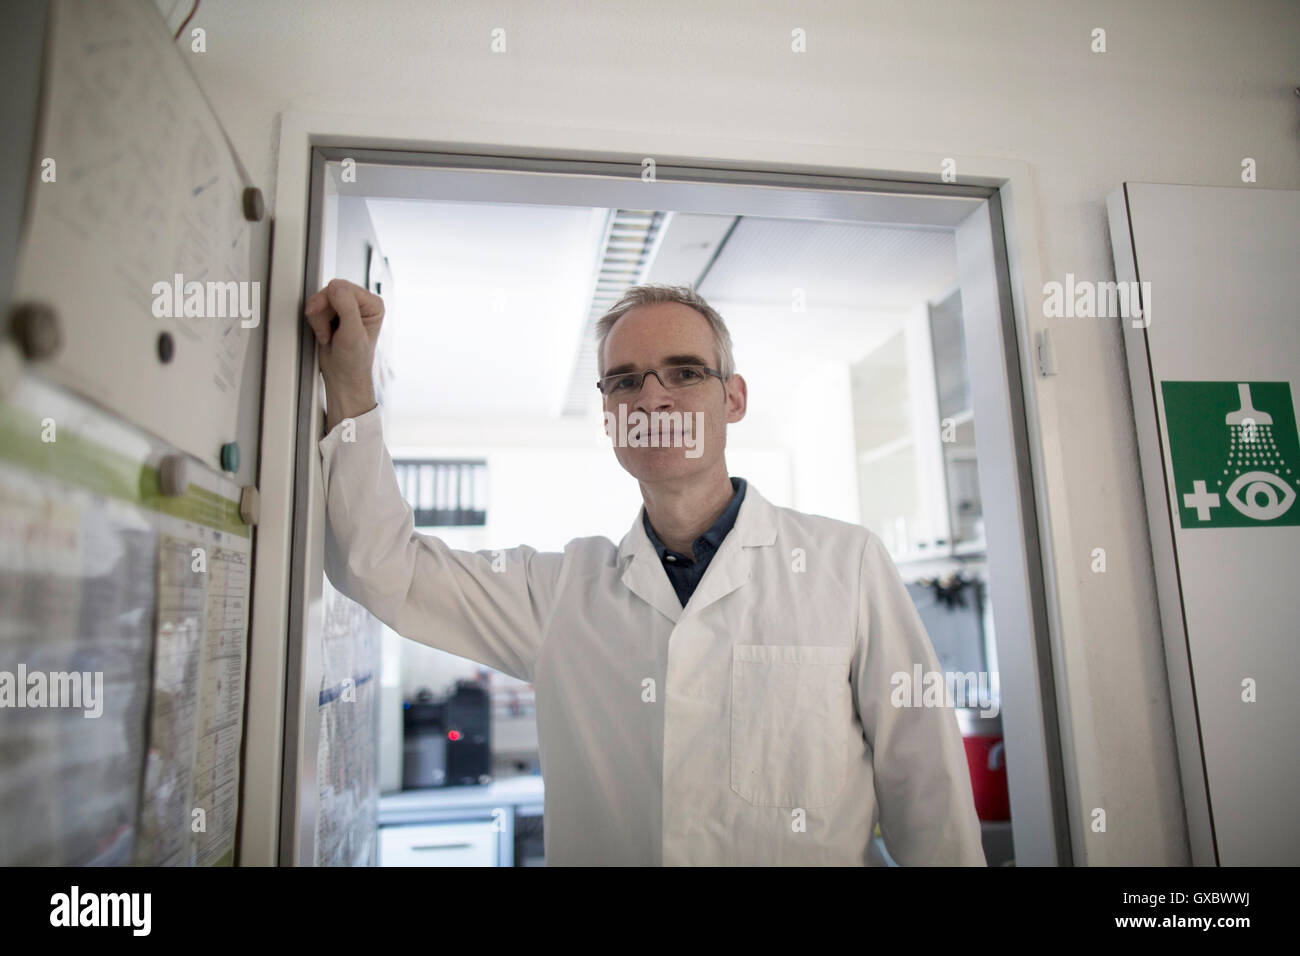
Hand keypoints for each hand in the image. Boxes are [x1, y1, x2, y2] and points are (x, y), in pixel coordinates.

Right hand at [304, 279, 382, 429]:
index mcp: (373, 304)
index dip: (330, 302)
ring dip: (318, 320)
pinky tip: (325, 335)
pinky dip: (315, 323)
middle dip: (323, 314)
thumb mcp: (352, 334)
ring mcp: (346, 308)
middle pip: (329, 292)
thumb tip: (336, 286)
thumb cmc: (353, 362)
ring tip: (329, 336)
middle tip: (329, 333)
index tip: (329, 321)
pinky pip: (315, 308)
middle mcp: (361, 304)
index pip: (343, 287)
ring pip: (320, 300)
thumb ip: (346, 307)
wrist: (343, 378)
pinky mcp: (333, 314)